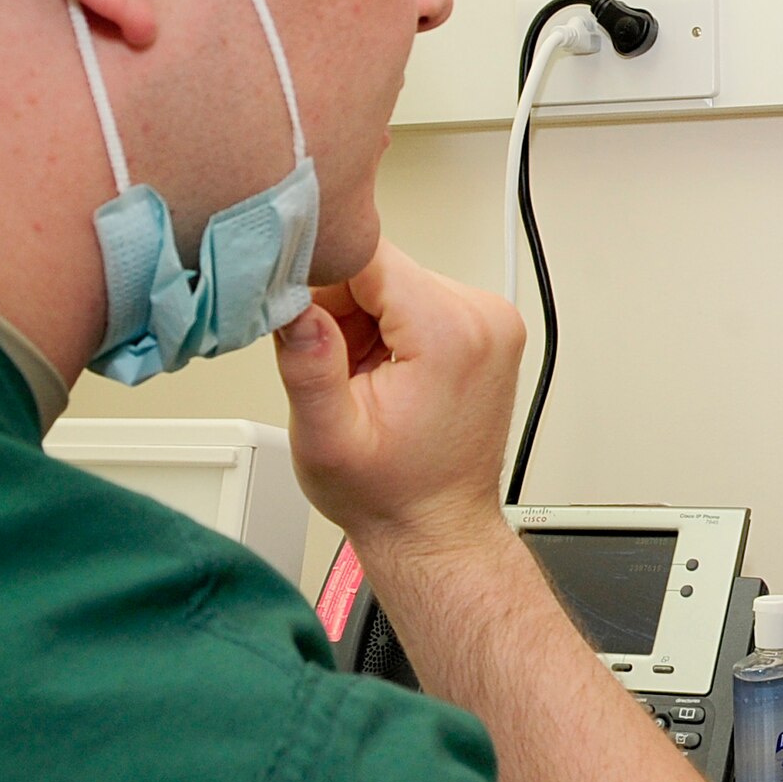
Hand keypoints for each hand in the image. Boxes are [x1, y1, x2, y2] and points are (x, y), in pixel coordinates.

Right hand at [272, 239, 525, 551]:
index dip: (321, 283)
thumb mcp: (327, 440)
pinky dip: (390, 328)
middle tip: (342, 373)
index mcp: (452, 333)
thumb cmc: (392, 494)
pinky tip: (387, 374)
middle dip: (344, 310)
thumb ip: (308, 365)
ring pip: (396, 280)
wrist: (435, 526)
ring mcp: (491, 319)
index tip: (304, 323)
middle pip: (382, 267)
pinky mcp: (485, 327)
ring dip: (365, 321)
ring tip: (367, 380)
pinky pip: (417, 299)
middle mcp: (484, 315)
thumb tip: (291, 303)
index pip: (368, 254)